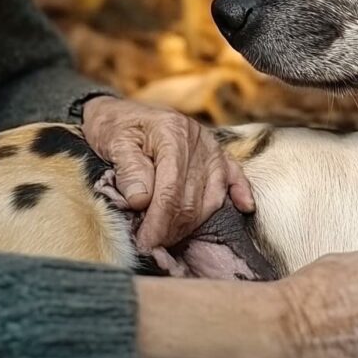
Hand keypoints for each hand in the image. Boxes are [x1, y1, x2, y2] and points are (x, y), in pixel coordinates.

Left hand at [81, 96, 253, 249]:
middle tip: (152, 245)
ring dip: (193, 223)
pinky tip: (244, 207)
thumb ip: (128, 170)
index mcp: (170, 133)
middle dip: (172, 229)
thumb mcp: (113, 143)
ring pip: (212, 195)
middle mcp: (196, 138)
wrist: (119, 111)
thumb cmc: (113, 127)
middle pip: (192, 198)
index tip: (145, 243)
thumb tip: (141, 201)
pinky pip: (235, 174)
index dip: (158, 222)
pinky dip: (240, 192)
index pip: (171, 190)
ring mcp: (210, 146)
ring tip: (170, 238)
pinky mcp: (217, 152)